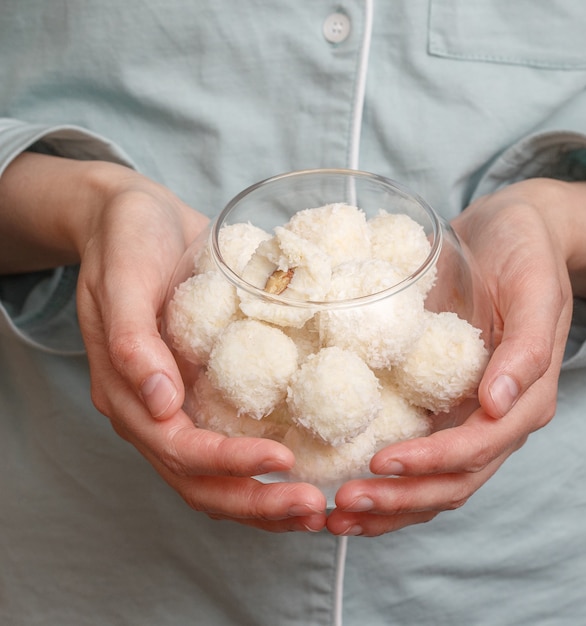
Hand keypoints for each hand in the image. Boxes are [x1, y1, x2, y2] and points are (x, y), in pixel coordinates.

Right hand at [0, 153, 326, 530]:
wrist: (136, 218)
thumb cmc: (126, 240)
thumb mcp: (121, 277)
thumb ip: (132, 341)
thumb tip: (160, 404)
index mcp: (128, 393)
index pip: (178, 449)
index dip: (228, 463)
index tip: (283, 459)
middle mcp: (153, 410)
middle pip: (199, 480)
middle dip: (255, 502)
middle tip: (312, 509)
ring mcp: (179, 402)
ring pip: (216, 474)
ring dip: (262, 498)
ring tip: (314, 508)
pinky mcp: (204, 386)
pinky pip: (232, 437)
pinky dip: (264, 464)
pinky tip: (305, 466)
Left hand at [326, 176, 585, 536]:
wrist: (509, 234)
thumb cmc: (525, 253)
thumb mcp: (535, 288)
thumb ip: (527, 349)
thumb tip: (497, 404)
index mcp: (522, 400)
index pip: (476, 450)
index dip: (430, 463)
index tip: (381, 462)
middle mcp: (493, 419)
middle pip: (450, 482)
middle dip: (398, 499)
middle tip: (343, 504)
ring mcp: (464, 415)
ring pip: (430, 481)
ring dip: (386, 504)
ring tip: (335, 514)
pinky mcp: (438, 401)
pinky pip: (413, 450)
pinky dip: (383, 476)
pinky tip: (343, 478)